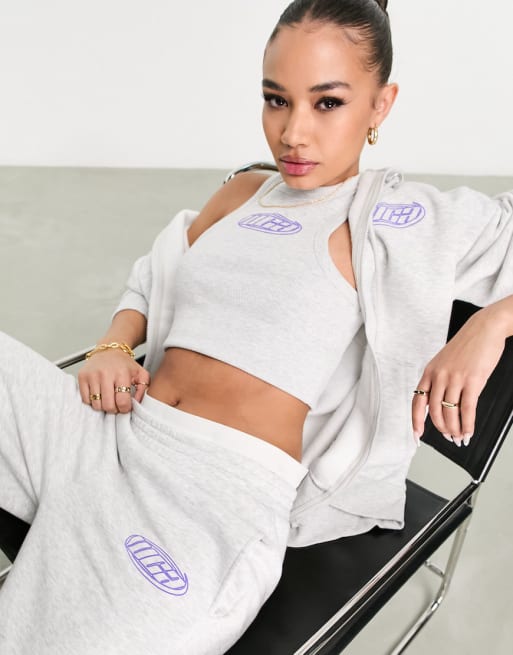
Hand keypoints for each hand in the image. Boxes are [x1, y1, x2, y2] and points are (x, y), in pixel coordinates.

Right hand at [78, 350, 150, 413]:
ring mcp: (92, 375)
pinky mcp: (82, 377)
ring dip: (103, 406)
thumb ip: (143, 389)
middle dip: (114, 409)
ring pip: (96, 404)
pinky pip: (86, 400)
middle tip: (116, 404)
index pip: (122, 401)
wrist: (109, 350)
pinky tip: (99, 394)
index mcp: (122, 373)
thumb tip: (137, 403)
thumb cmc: (124, 364)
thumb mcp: (140, 373)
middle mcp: (105, 374)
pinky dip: (93, 401)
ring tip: (108, 398)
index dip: (125, 409)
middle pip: (108, 405)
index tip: (125, 407)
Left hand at [412, 307, 506, 446]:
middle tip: (448, 437)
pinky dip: (467, 424)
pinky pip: (467, 409)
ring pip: (450, 413)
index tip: (417, 435)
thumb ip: (439, 380)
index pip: (417, 401)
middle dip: (441, 428)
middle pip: (434, 411)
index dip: (416, 420)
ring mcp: (455, 378)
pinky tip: (469, 431)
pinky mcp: (473, 381)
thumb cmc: (467, 346)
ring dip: (455, 429)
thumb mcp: (444, 361)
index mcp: (430, 371)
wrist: (484, 328)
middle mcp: (439, 376)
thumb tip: (438, 404)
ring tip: (459, 436)